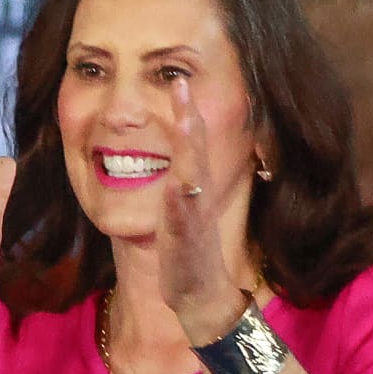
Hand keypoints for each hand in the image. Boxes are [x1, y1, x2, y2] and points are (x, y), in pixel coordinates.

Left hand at [158, 77, 251, 343]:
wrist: (200, 297)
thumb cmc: (186, 253)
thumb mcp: (180, 209)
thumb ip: (178, 181)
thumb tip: (172, 156)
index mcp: (190, 187)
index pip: (189, 142)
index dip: (185, 110)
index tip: (178, 76)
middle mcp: (195, 197)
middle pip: (194, 151)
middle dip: (189, 116)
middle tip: (181, 82)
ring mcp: (193, 219)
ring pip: (192, 177)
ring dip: (188, 148)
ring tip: (183, 120)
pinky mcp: (186, 243)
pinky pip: (183, 218)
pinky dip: (181, 201)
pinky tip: (177, 185)